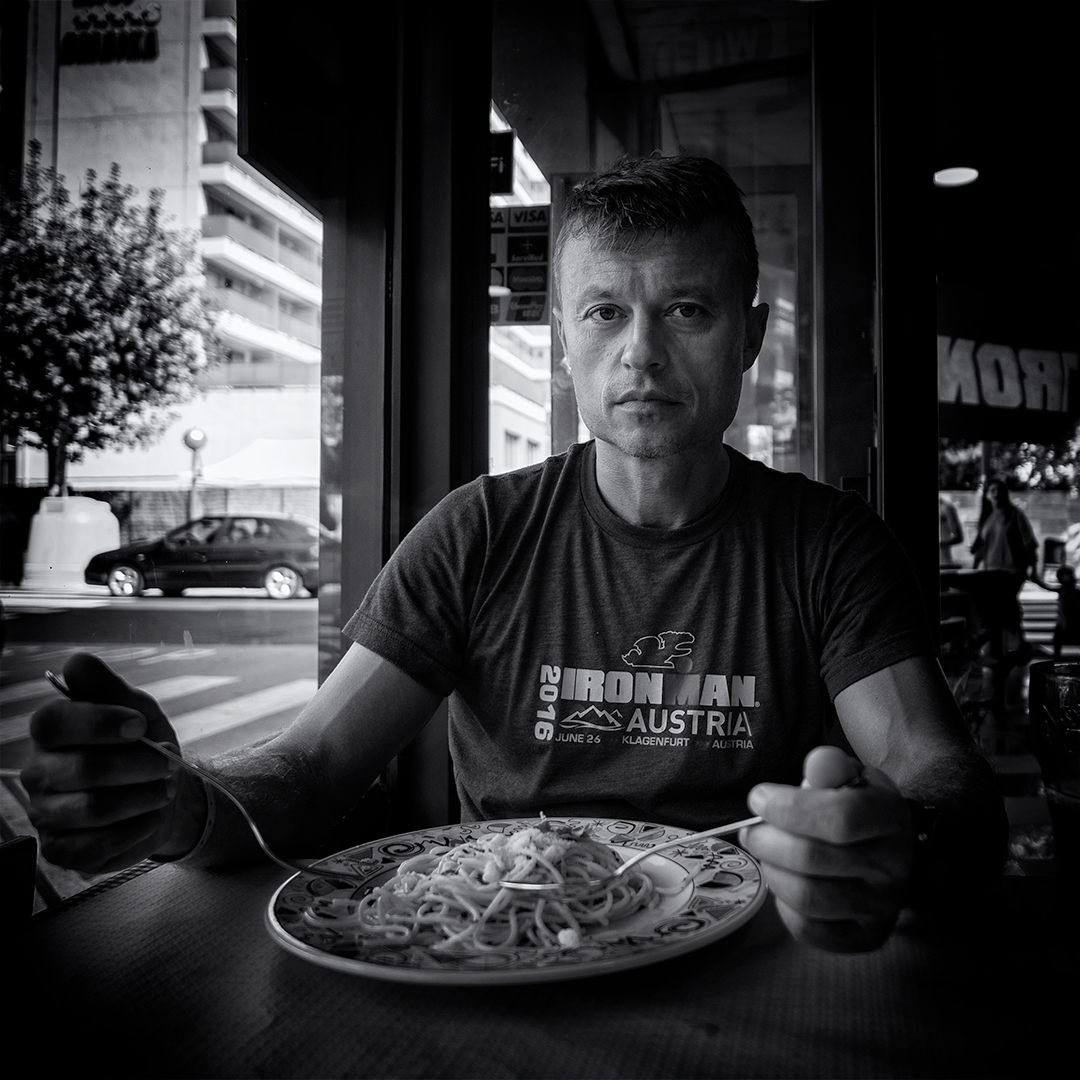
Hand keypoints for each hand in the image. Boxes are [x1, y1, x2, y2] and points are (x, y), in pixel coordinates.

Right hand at [21, 653, 191, 873]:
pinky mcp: (61, 849)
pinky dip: (134, 829)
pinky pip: (94, 846)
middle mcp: (39, 772)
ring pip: (93, 809)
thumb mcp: (138, 710)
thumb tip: (77, 662)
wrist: (166, 794)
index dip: (100, 723)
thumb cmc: (145, 745)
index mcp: (52, 732)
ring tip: (164, 789)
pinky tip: (149, 817)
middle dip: (138, 765)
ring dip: (142, 797)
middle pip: (82, 769)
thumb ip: (110, 688)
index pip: (54, 722)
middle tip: (167, 763)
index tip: (141, 726)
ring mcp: (46, 813)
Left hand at [739, 746, 913, 952]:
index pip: (840, 817)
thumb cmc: (857, 807)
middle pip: (812, 859)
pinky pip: (808, 929)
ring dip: (772, 871)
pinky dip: (783, 905)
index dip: (789, 808)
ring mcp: (881, 908)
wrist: (887, 852)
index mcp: (891, 818)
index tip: (759, 798)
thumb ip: (830, 769)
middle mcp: (893, 867)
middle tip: (752, 831)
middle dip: (767, 841)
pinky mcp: (864, 939)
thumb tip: (816, 765)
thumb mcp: (849, 777)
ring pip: (807, 897)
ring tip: (766, 854)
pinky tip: (786, 881)